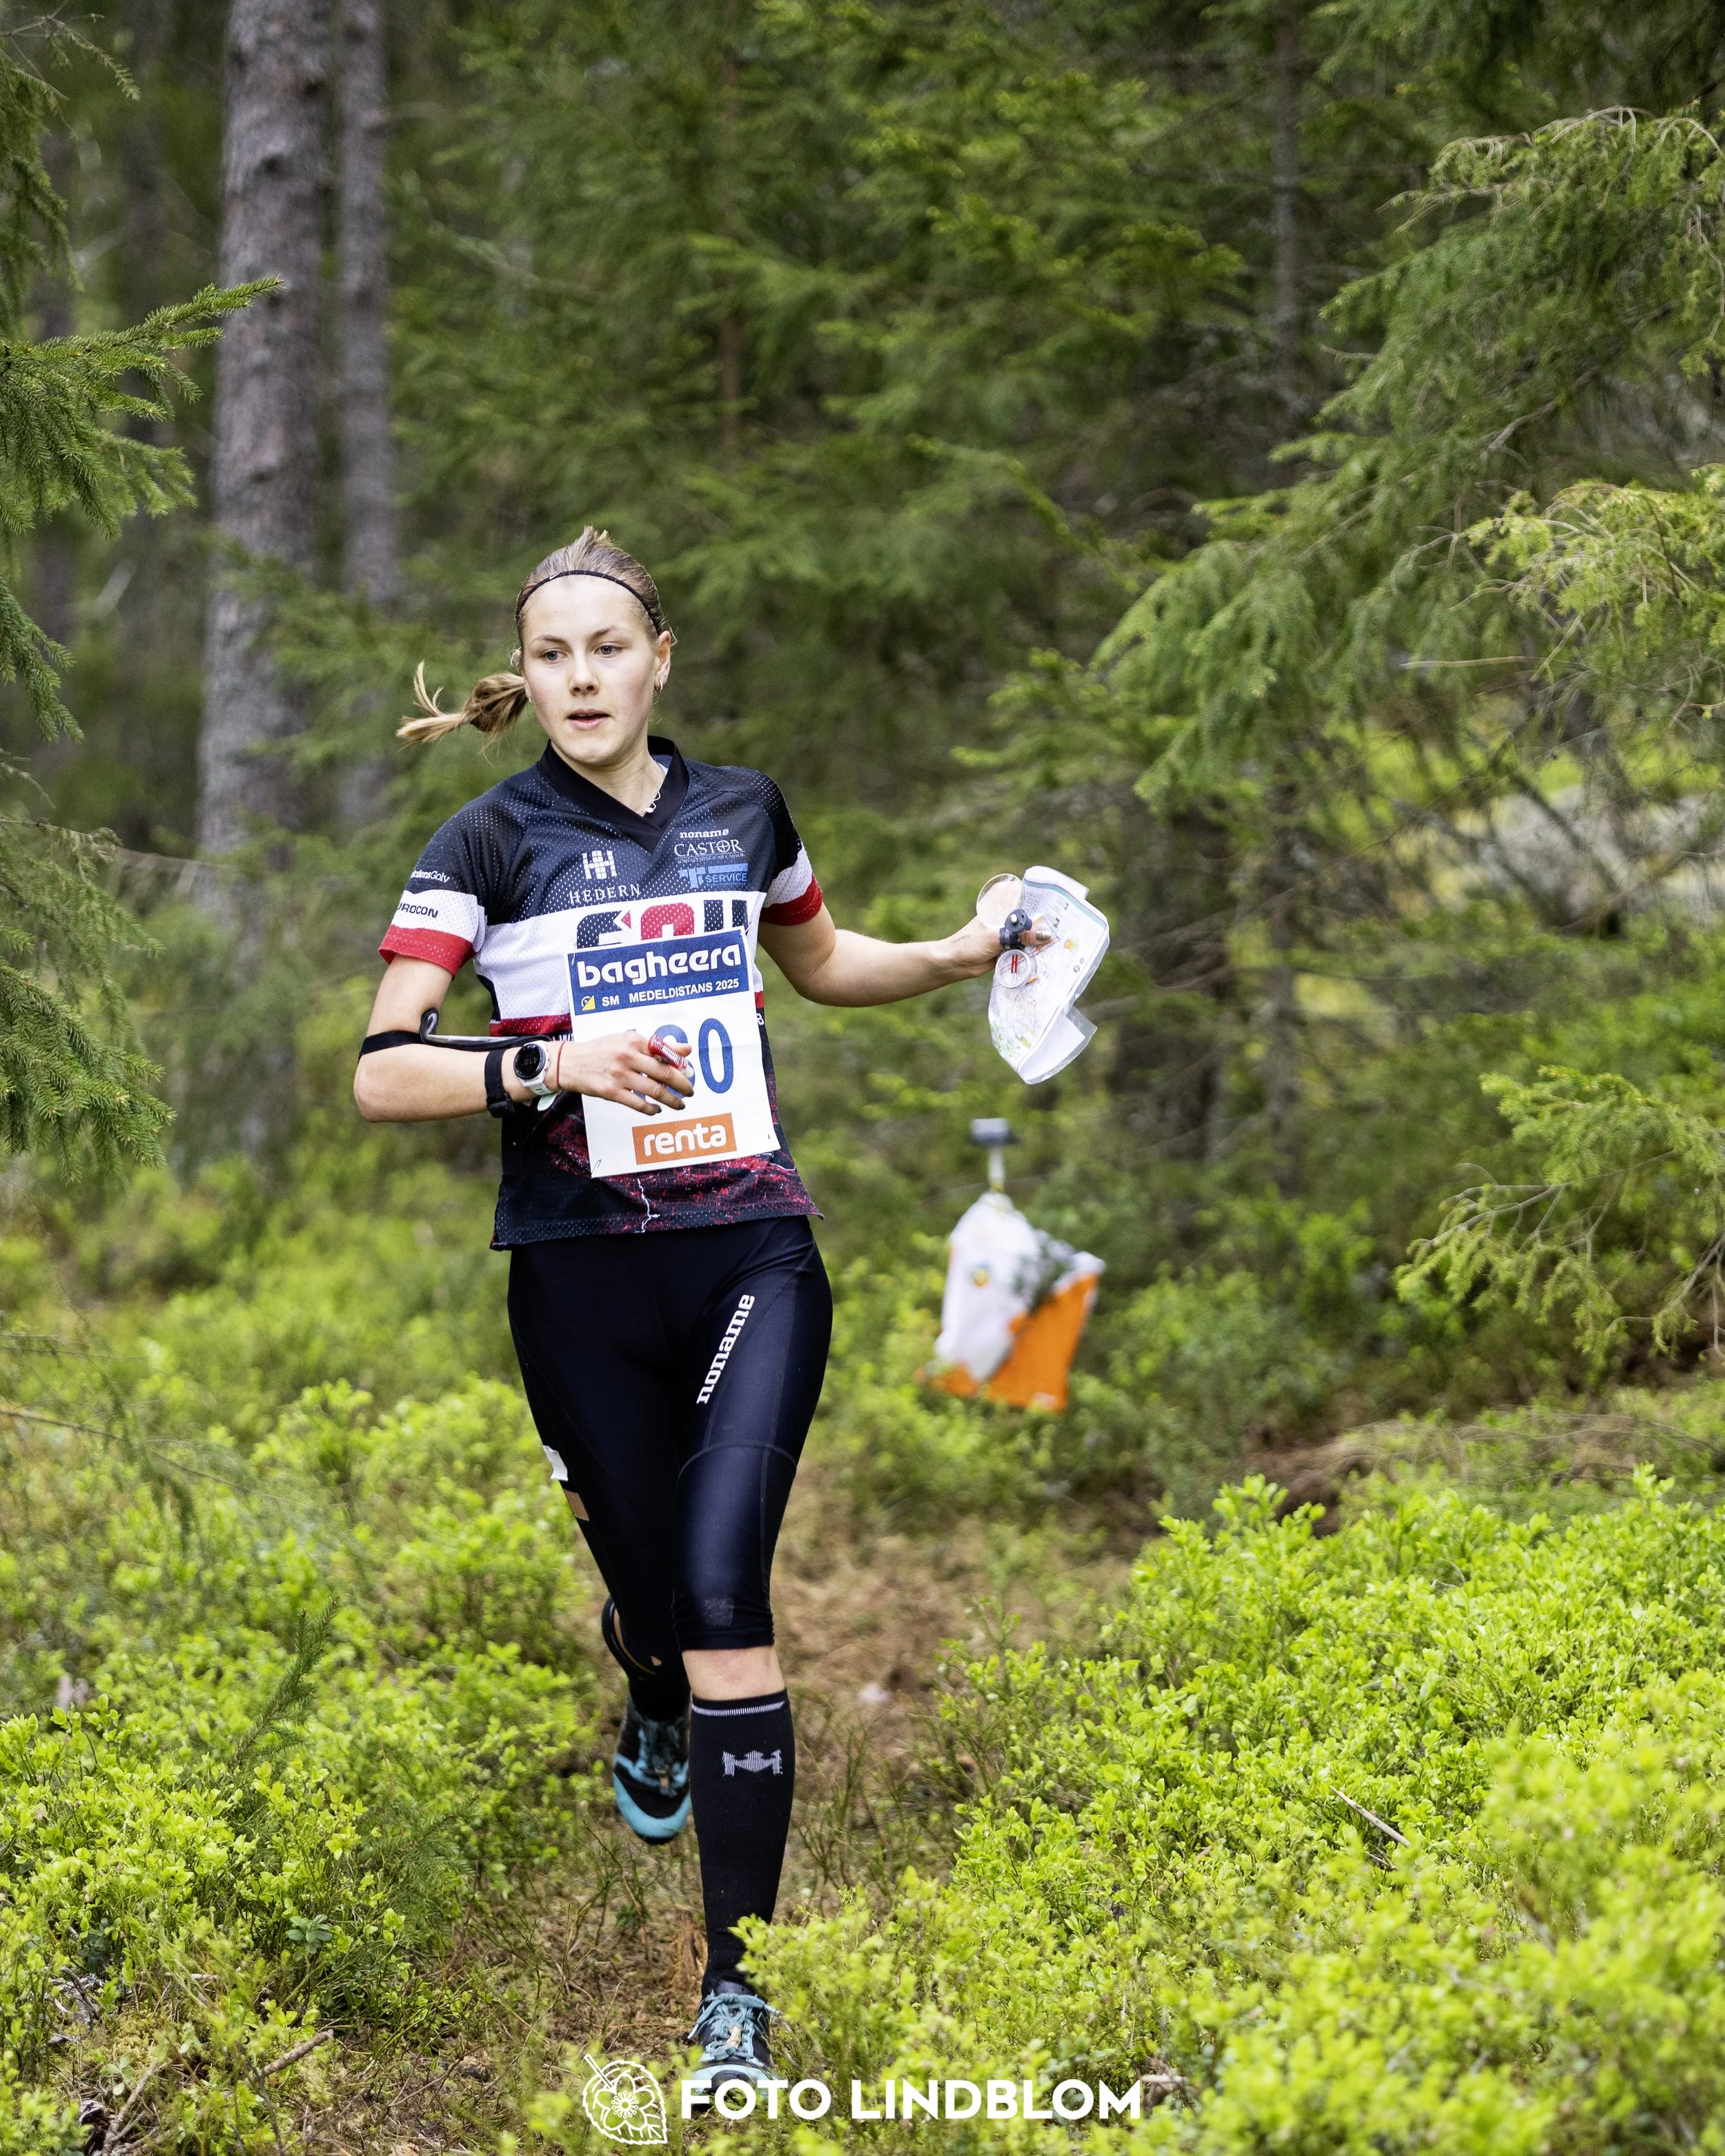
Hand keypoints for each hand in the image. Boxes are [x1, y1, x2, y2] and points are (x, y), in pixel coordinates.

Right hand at [546, 1031, 695, 1112]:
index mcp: (633, 1040)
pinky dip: (652, 1109)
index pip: (665, 1053)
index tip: (688, 1073)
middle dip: (682, 1085)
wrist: (570, 1062)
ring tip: (680, 1104)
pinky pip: (639, 1104)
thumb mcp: (627, 1040)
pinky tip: (657, 1109)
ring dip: (672, 1100)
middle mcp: (628, 1056)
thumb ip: (655, 1045)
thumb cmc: (601, 1050)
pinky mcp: (612, 1092)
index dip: (680, 1065)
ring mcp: (620, 1075)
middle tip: (690, 1091)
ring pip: (655, 1091)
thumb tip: (686, 1049)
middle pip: (664, 1073)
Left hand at [940, 910, 1052, 981]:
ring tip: (1061, 944)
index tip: (1063, 908)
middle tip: (1068, 931)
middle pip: (1030, 921)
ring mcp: (1007, 936)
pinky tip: (1047, 957)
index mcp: (1002, 909)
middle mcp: (1006, 920)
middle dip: (1045, 926)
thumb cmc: (970, 943)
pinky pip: (1024, 951)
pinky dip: (1032, 954)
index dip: (1043, 904)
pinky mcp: (1007, 950)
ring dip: (1039, 943)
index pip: (1026, 901)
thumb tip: (1045, 935)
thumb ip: (1021, 935)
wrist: (955, 963)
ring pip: (1028, 937)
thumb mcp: (997, 936)